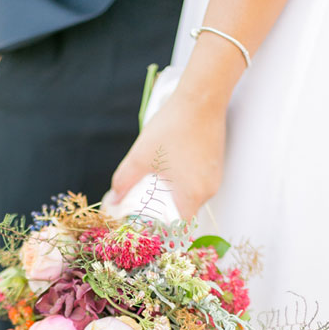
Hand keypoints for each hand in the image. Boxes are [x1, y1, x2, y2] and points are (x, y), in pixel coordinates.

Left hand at [110, 87, 226, 220]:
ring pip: (191, 196)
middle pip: (184, 211)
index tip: (151, 227)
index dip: (165, 231)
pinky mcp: (216, 164)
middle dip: (165, 210)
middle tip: (145, 200)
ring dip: (174, 193)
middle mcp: (208, 191)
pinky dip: (184, 180)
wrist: (201, 98)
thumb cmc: (172, 128)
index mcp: (191, 195)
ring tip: (156, 179)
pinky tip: (171, 164)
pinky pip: (198, 182)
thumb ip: (124, 182)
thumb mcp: (140, 156)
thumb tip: (112, 201)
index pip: (180, 228)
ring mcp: (215, 177)